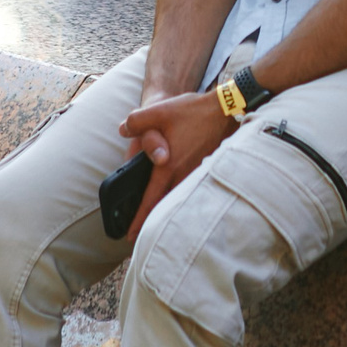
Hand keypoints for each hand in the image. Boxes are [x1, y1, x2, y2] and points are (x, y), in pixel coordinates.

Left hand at [115, 90, 233, 237]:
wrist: (224, 109)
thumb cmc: (192, 111)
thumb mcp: (159, 111)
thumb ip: (136, 121)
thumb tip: (122, 130)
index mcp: (168, 166)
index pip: (150, 199)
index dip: (139, 218)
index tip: (131, 235)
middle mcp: (183, 174)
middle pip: (165, 205)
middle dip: (152, 222)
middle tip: (141, 237)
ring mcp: (196, 172)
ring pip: (178, 199)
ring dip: (166, 211)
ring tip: (156, 221)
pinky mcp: (205, 168)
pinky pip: (189, 189)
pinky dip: (180, 199)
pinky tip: (176, 198)